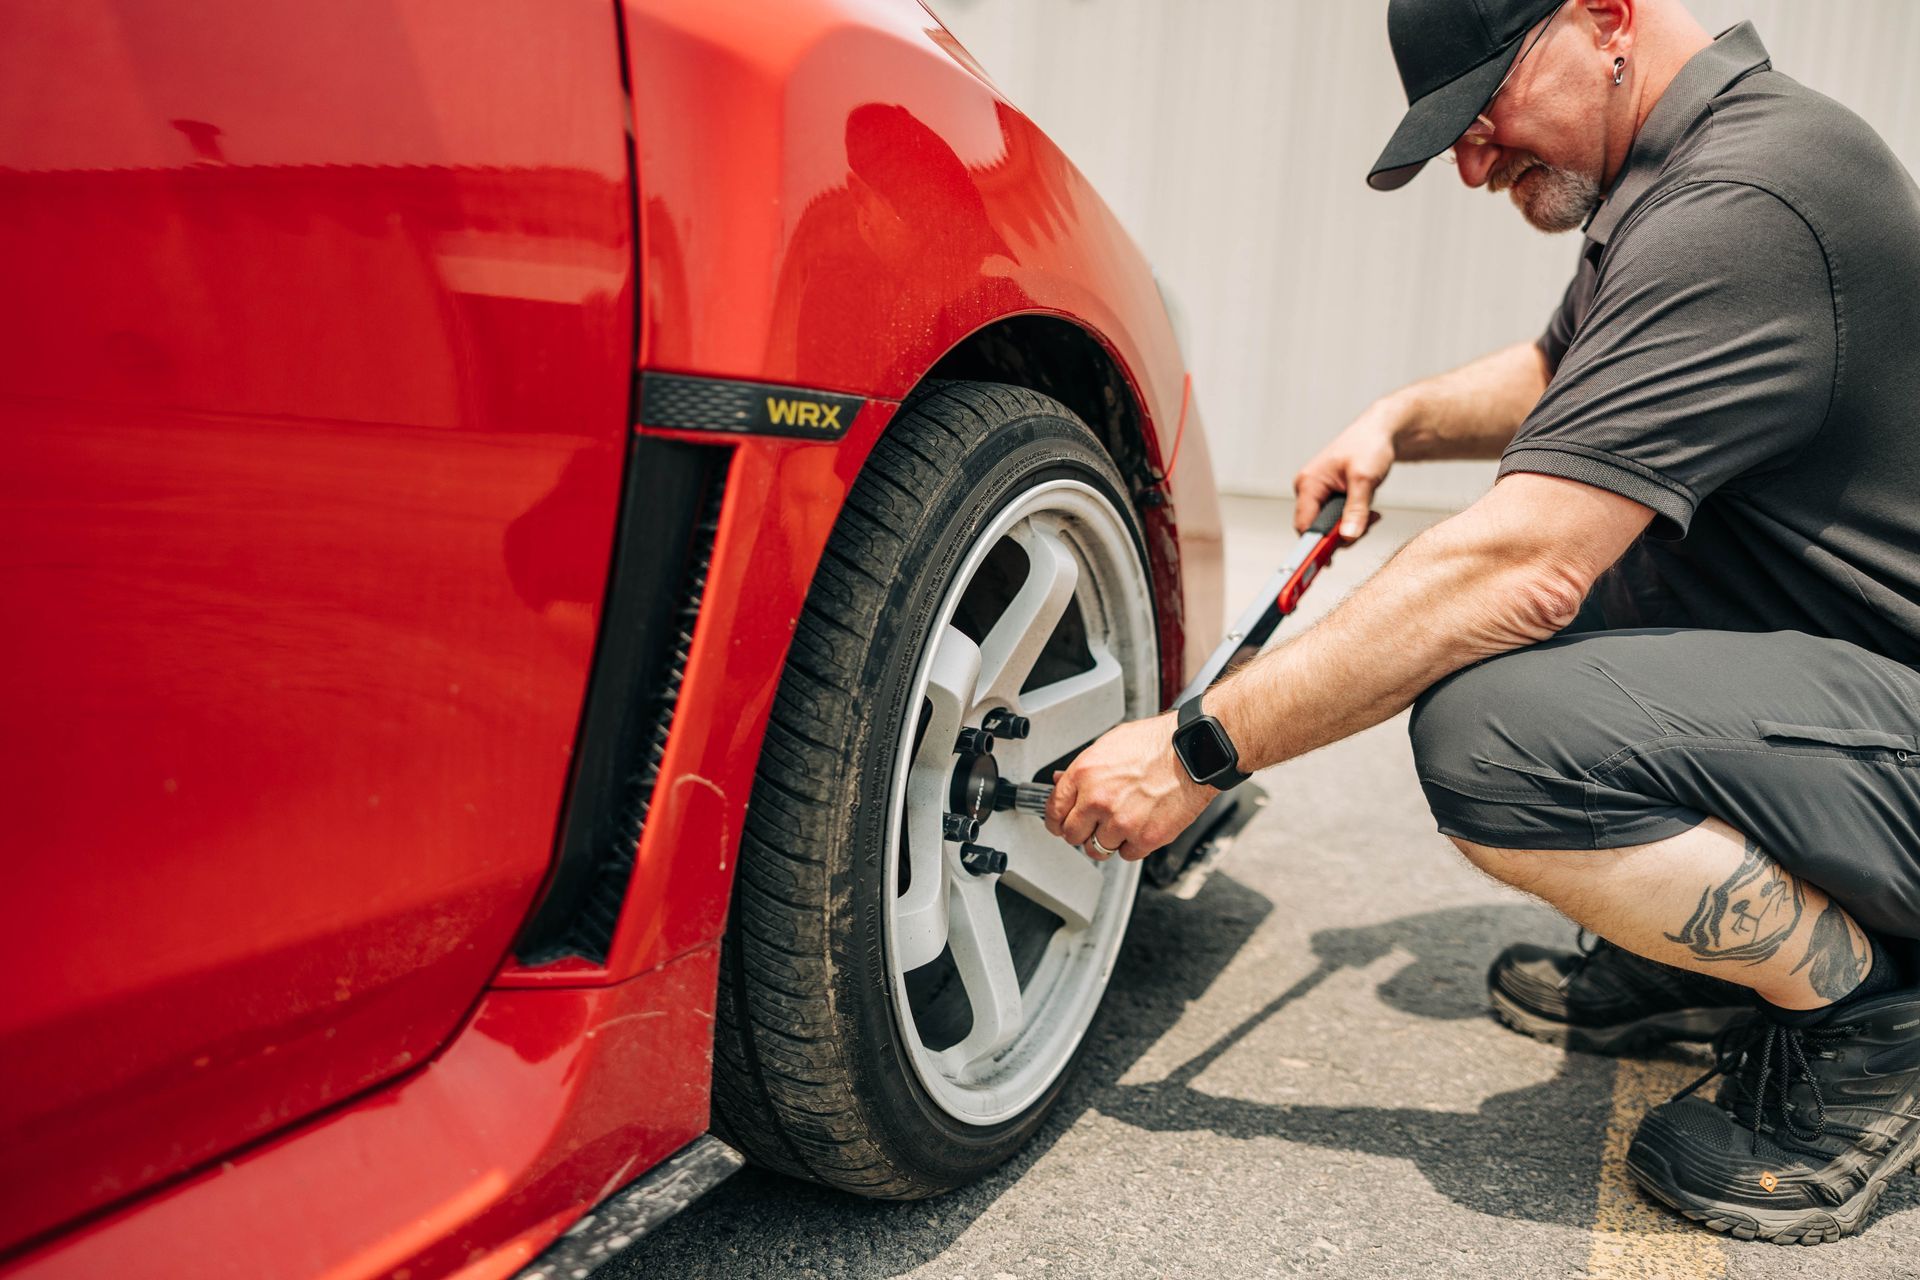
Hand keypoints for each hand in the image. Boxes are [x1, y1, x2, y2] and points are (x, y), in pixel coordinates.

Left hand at [1044, 712, 1217, 860]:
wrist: (1195, 753)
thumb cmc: (1158, 744)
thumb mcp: (1110, 744)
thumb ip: (1083, 768)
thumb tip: (1062, 781)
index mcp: (1085, 774)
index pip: (1054, 810)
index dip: (1056, 820)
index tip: (1060, 823)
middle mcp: (1099, 800)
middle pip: (1071, 835)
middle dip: (1080, 832)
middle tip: (1092, 825)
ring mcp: (1121, 822)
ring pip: (1097, 849)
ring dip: (1106, 841)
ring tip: (1121, 824)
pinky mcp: (1145, 838)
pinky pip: (1126, 854)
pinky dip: (1132, 845)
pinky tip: (1140, 826)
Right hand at [1293, 400, 1401, 542]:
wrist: (1381, 430)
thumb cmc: (1370, 446)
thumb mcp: (1365, 479)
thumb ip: (1356, 510)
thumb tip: (1347, 537)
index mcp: (1308, 483)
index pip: (1304, 525)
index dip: (1316, 544)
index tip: (1330, 560)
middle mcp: (1308, 489)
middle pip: (1316, 529)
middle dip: (1342, 534)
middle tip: (1367, 525)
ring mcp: (1319, 493)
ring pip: (1329, 526)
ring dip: (1351, 527)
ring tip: (1373, 515)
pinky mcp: (1330, 496)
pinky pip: (1336, 518)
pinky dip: (1353, 520)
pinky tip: (1370, 512)